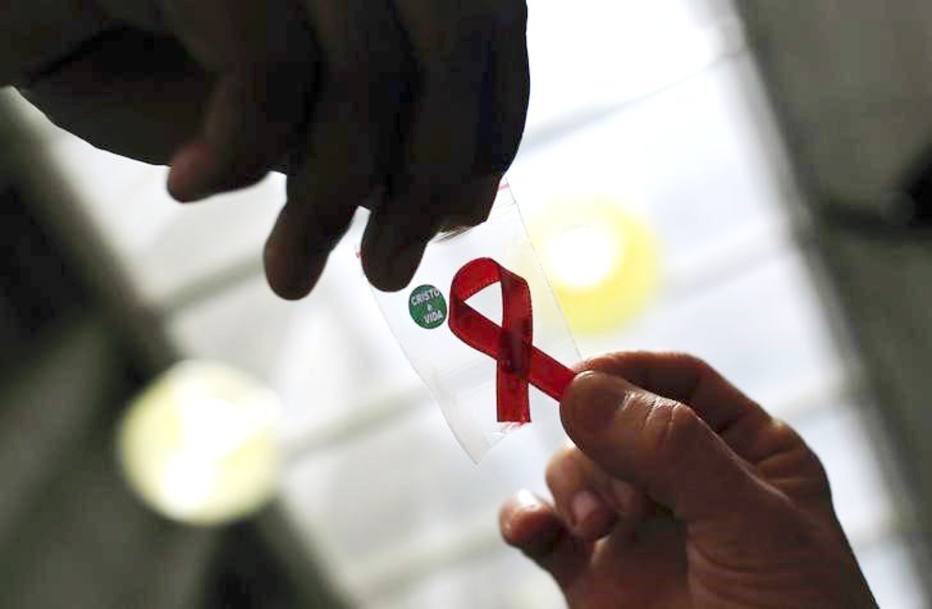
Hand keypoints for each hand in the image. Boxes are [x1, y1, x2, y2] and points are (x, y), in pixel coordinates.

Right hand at [14, 0, 529, 295]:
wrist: (6, 6)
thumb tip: (462, 197)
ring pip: (369, 69)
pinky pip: (273, 64)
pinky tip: (190, 187)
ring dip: (331, 199)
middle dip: (430, 177)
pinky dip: (241, 149)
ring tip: (288, 271)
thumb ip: (361, 132)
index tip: (456, 218)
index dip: (490, 127)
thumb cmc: (131, 47)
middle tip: (385, 274)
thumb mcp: (272, 107)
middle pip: (451, 42)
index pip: (485, 23)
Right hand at [500, 352, 877, 608]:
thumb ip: (675, 451)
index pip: (680, 382)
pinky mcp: (591, 575)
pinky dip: (524, 518)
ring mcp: (634, 529)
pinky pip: (541, 528)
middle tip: (625, 496)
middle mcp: (683, 483)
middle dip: (603, 445)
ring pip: (574, 468)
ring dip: (573, 486)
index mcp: (743, 452)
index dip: (630, 370)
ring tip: (599, 528)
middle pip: (614, 420)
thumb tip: (582, 388)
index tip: (584, 378)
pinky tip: (529, 528)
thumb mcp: (751, 524)